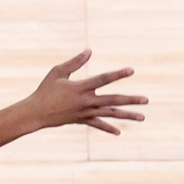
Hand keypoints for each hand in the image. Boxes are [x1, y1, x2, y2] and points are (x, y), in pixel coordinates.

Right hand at [26, 50, 147, 134]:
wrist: (36, 113)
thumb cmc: (45, 90)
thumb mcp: (57, 72)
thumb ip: (75, 62)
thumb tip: (89, 51)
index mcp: (81, 87)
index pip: (103, 79)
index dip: (118, 74)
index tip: (131, 70)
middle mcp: (86, 102)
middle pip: (113, 100)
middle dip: (131, 100)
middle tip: (146, 100)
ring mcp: (85, 113)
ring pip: (110, 114)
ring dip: (127, 115)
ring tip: (142, 117)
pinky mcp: (81, 120)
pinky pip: (98, 125)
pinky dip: (108, 128)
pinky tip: (119, 132)